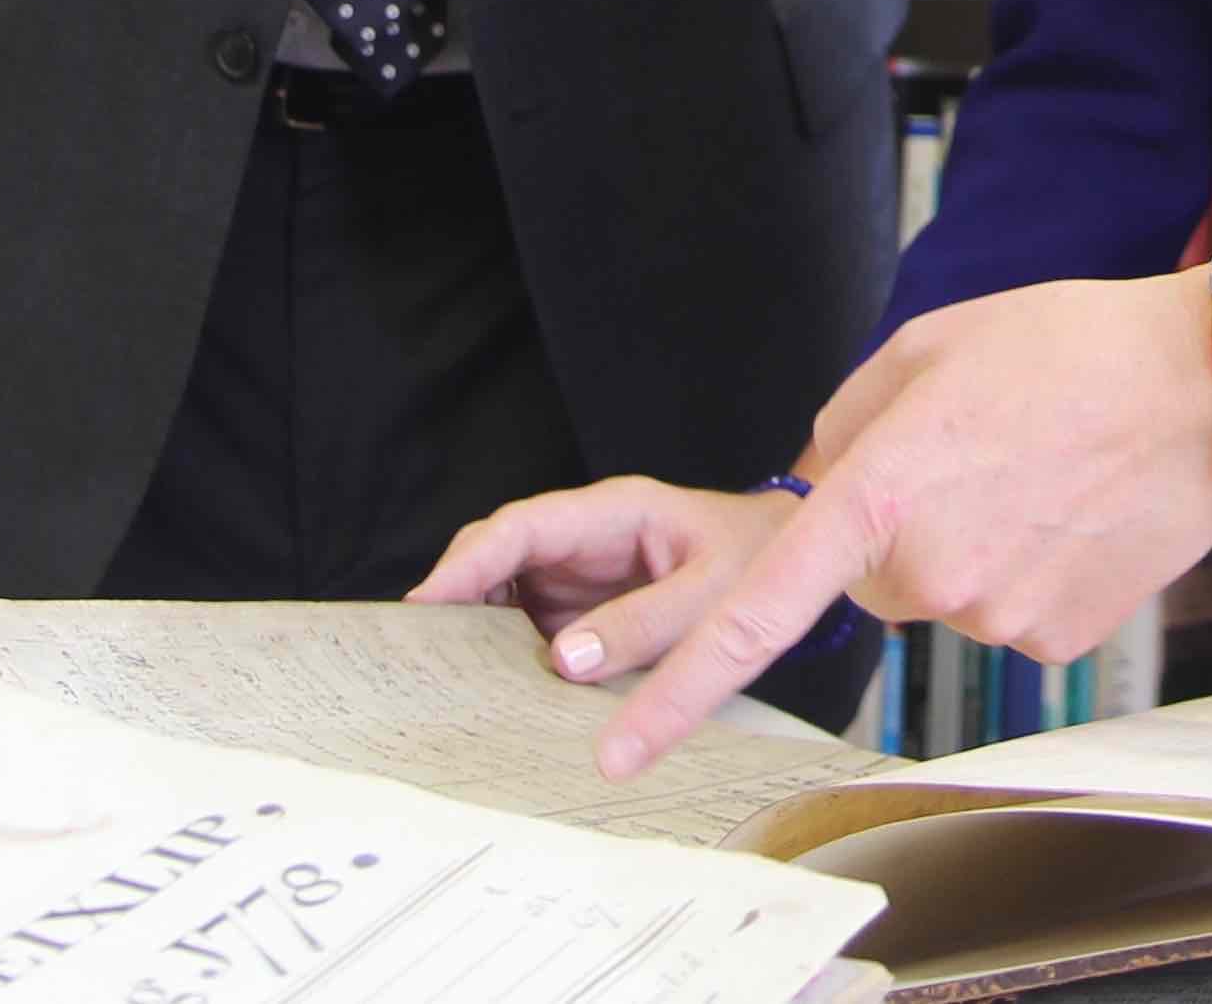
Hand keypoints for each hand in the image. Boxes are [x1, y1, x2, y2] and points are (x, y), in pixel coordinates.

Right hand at [413, 476, 796, 686]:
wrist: (795, 558)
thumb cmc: (759, 559)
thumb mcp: (717, 593)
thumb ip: (648, 624)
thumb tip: (565, 661)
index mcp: (613, 514)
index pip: (521, 528)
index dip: (467, 565)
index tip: (424, 607)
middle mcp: (584, 539)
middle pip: (495, 559)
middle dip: (453, 602)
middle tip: (416, 660)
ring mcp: (578, 574)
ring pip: (502, 597)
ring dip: (474, 636)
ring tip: (443, 687)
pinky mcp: (583, 611)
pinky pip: (528, 629)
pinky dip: (506, 659)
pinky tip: (494, 698)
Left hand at [577, 272, 1211, 779]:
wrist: (1210, 390)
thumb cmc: (1075, 348)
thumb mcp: (934, 344)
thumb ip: (851, 417)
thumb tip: (826, 475)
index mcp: (880, 493)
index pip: (754, 613)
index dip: (677, 690)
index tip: (622, 748)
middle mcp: (926, 572)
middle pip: (875, 577)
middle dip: (906, 529)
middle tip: (983, 456)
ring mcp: (993, 616)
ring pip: (948, 593)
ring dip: (979, 544)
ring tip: (1048, 471)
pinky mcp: (1053, 640)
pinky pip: (1012, 612)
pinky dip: (1036, 569)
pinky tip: (1081, 511)